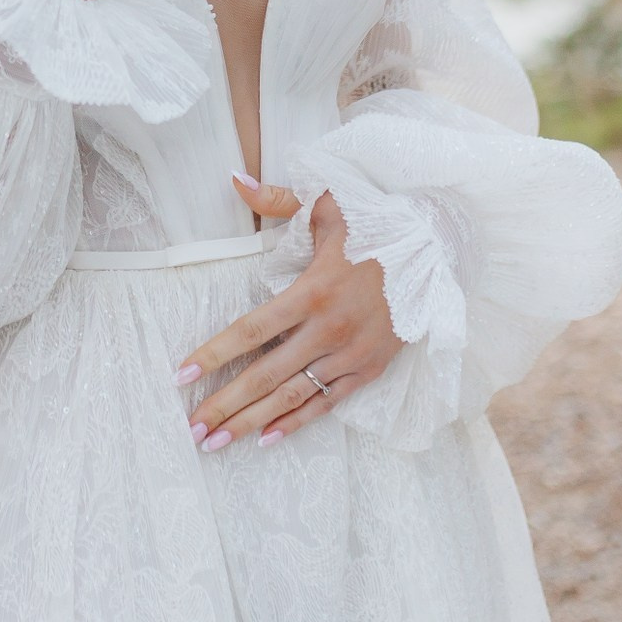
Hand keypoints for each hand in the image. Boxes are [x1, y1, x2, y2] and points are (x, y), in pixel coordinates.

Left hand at [174, 177, 403, 451]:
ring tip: (217, 442)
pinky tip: (266, 438)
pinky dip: (297, 422)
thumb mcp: (328, 204)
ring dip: (253, 421)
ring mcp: (351, 353)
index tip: (181, 375)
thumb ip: (277, 198)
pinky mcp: (370, 368)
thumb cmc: (377, 224)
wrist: (440, 249)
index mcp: (313, 290)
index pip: (251, 330)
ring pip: (294, 396)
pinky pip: (328, 402)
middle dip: (225, 403)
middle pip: (266, 374)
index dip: (214, 354)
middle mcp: (329, 328)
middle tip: (193, 428)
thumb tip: (235, 179)